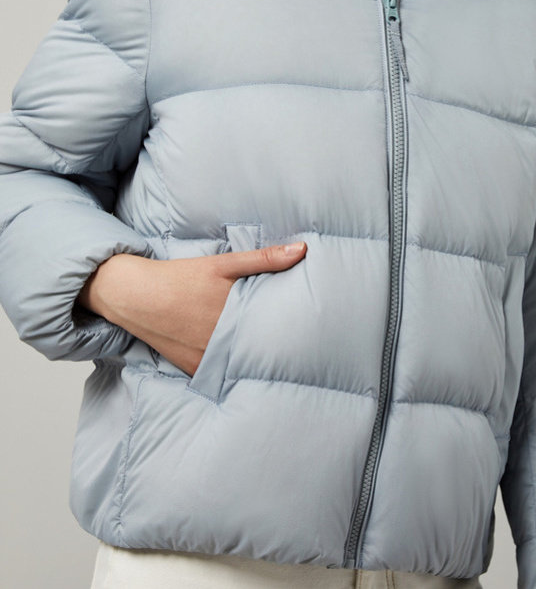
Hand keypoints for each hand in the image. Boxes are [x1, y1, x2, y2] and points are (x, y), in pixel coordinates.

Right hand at [77, 241, 306, 375]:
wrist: (136, 296)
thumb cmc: (182, 277)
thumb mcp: (223, 264)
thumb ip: (265, 259)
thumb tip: (304, 250)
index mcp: (235, 313)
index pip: (275, 327)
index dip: (294, 328)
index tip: (311, 330)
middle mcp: (222, 340)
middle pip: (260, 346)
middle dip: (277, 346)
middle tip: (301, 346)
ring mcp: (207, 357)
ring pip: (241, 362)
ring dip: (255, 359)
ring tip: (278, 358)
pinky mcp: (194, 368)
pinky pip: (220, 372)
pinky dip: (231, 369)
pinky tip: (243, 366)